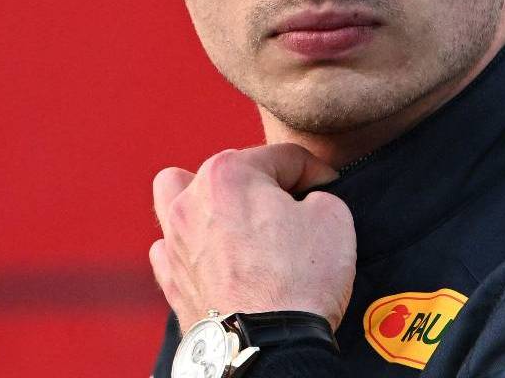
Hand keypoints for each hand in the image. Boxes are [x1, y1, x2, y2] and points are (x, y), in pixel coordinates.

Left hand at [150, 143, 356, 332]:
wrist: (267, 346)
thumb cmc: (300, 279)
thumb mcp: (334, 216)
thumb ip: (317, 194)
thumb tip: (305, 203)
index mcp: (229, 173)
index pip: (283, 157)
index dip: (316, 172)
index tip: (329, 188)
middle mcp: (191, 199)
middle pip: (233, 171)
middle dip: (265, 184)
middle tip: (294, 209)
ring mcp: (175, 240)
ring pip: (178, 197)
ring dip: (207, 201)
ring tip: (235, 218)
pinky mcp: (171, 278)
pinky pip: (172, 246)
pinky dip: (192, 246)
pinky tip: (215, 256)